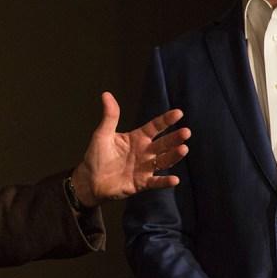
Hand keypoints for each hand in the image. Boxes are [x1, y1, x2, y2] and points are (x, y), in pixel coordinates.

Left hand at [71, 92, 189, 207]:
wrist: (90, 180)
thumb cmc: (97, 156)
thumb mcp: (102, 134)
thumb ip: (110, 117)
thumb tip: (106, 94)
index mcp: (137, 138)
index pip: (154, 127)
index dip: (165, 120)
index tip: (178, 113)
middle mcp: (144, 152)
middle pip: (163, 144)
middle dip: (174, 138)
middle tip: (186, 132)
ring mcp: (144, 168)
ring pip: (163, 161)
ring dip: (173, 156)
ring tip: (183, 149)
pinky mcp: (141, 183)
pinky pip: (155, 182)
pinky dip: (165, 182)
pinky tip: (175, 179)